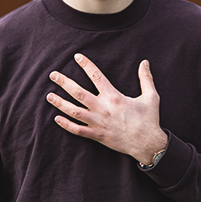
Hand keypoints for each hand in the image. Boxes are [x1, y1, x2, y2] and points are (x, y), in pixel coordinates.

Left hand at [46, 54, 167, 163]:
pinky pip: (77, 130)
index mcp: (114, 97)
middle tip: (53, 75)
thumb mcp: (151, 97)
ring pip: (74, 112)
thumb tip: (145, 62)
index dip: (86, 65)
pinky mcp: (97, 136)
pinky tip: (56, 118)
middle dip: (64, 83)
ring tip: (49, 96)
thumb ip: (146, 78)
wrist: (147, 145)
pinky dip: (66, 125)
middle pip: (79, 93)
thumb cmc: (149, 120)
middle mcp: (103, 109)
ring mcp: (98, 123)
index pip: (96, 77)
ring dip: (60, 103)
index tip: (77, 57)